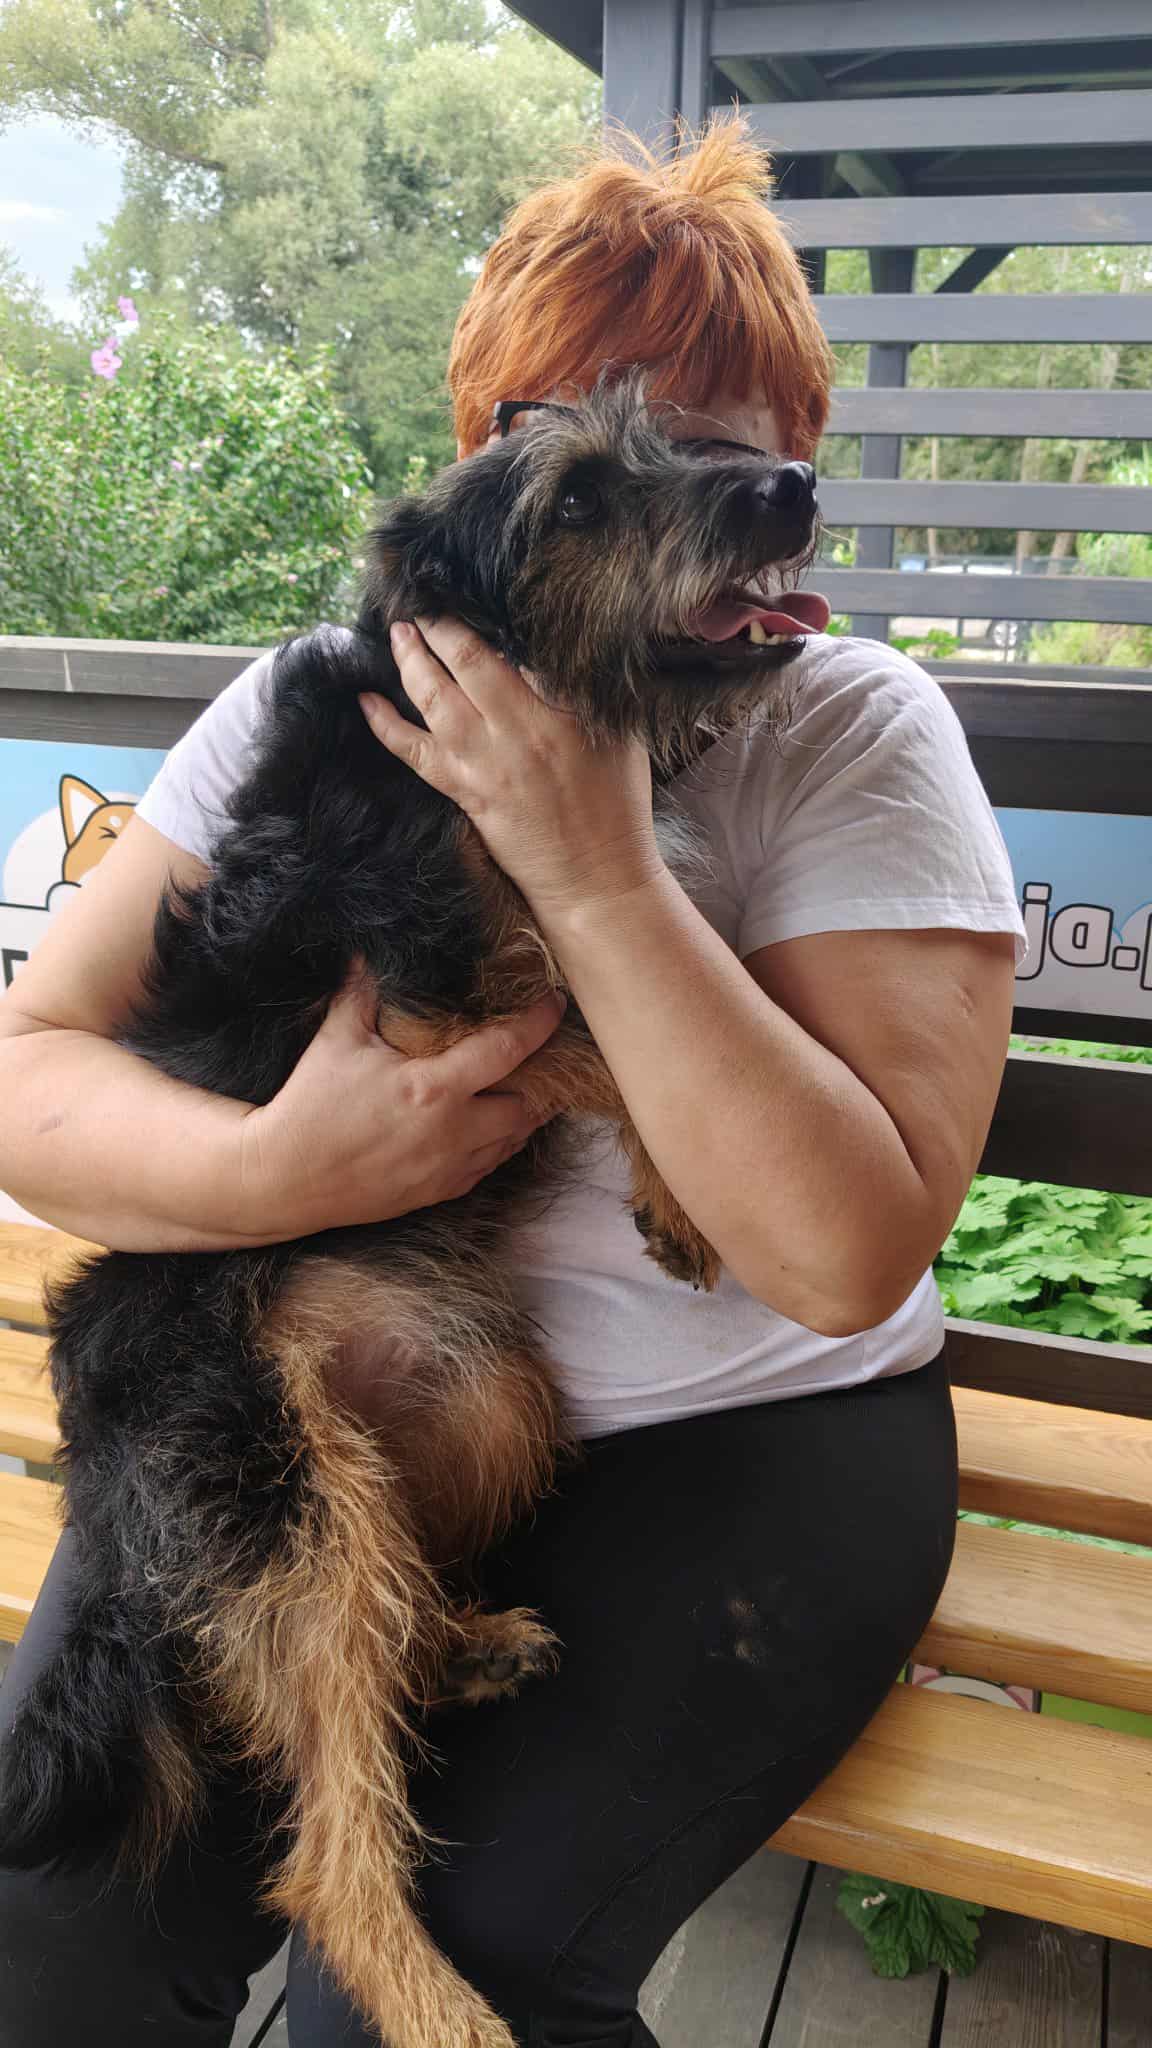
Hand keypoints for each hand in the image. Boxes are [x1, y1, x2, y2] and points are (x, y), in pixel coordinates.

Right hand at [237, 973, 565, 1238]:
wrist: (282, 1179)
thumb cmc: (309, 1107)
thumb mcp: (336, 1040)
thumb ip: (361, 991)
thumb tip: (369, 950)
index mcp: (433, 1089)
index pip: (508, 1049)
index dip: (539, 1023)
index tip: (555, 1003)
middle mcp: (453, 1132)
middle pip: (529, 1104)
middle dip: (543, 1078)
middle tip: (546, 1052)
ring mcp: (449, 1168)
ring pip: (515, 1141)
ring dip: (526, 1114)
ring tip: (529, 1085)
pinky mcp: (438, 1193)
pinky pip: (489, 1167)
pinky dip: (501, 1143)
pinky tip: (495, 1125)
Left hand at [358, 617, 664, 924]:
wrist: (596, 875)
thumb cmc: (617, 805)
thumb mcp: (620, 738)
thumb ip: (585, 695)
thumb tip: (549, 658)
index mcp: (565, 711)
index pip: (523, 648)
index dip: (495, 620)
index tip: (476, 599)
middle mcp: (520, 730)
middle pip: (471, 661)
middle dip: (441, 626)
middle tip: (423, 603)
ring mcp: (487, 762)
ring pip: (435, 698)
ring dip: (411, 660)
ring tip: (399, 632)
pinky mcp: (466, 791)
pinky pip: (414, 752)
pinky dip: (386, 725)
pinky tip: (366, 700)